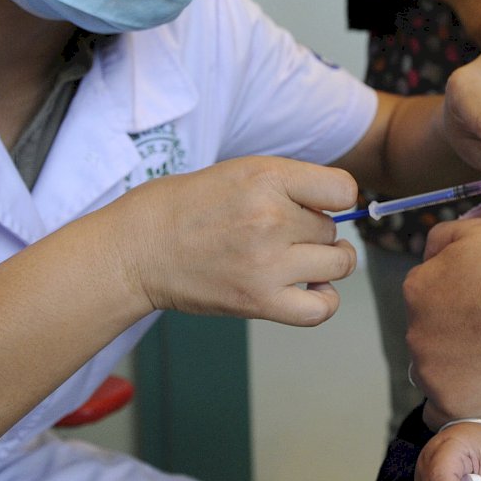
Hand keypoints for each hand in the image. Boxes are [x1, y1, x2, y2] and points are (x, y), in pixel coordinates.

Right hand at [109, 156, 358, 325]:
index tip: (320, 205)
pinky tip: (311, 288)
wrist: (136, 250)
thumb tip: (338, 203)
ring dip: (327, 263)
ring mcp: (267, 264)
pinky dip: (325, 301)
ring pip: (338, 264)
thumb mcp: (241, 170)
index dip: (337, 198)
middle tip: (282, 233)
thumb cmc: (183, 208)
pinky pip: (320, 309)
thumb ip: (290, 183)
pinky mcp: (258, 301)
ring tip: (304, 259)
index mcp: (267, 178)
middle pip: (333, 230)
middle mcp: (271, 219)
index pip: (344, 190)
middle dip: (314, 230)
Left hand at [406, 219, 480, 419]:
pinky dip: (462, 402)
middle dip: (453, 334)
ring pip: (436, 373)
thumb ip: (441, 239)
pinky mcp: (451, 405)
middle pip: (429, 336)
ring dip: (457, 368)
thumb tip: (429, 256)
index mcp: (416, 290)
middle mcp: (414, 333)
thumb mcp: (475, 230)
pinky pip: (445, 412)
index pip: (426, 296)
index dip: (455, 299)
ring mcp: (431, 373)